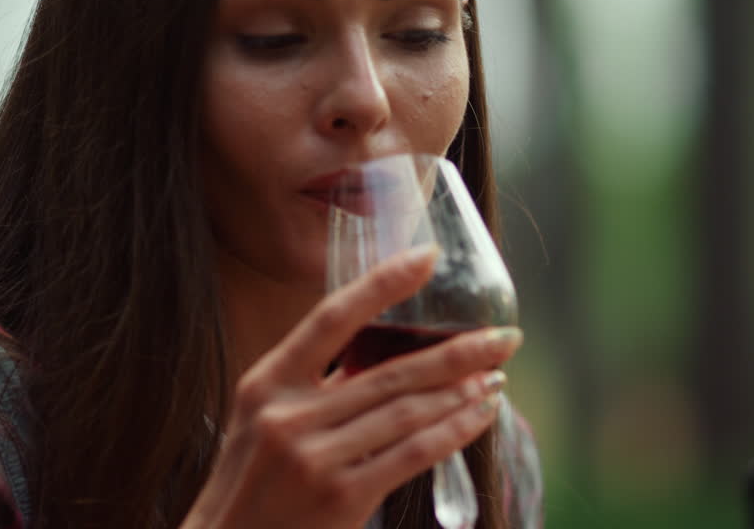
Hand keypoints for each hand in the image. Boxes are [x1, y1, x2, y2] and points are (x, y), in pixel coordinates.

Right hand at [182, 245, 523, 528]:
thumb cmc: (251, 482)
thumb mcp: (262, 420)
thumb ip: (311, 386)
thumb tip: (381, 354)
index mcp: (266, 382)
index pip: (331, 318)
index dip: (381, 285)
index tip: (426, 257)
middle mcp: (288, 415)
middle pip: (388, 370)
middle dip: (456, 351)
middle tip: (503, 336)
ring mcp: (315, 458)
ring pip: (407, 412)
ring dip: (461, 391)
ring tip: (495, 375)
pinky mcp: (341, 497)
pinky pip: (412, 454)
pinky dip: (453, 431)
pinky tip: (477, 415)